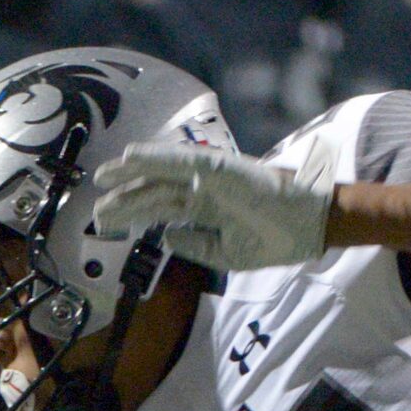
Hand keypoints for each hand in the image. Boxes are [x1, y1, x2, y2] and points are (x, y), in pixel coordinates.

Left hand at [92, 143, 331, 273]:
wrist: (314, 226)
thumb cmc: (277, 238)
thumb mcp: (227, 253)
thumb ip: (195, 245)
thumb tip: (166, 236)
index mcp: (206, 207)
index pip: (161, 207)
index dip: (133, 210)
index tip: (106, 219)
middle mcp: (206, 188)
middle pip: (155, 190)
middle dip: (124, 197)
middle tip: (95, 208)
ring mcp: (213, 176)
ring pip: (162, 173)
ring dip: (130, 174)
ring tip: (102, 176)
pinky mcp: (221, 167)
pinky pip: (183, 160)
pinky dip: (156, 157)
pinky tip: (131, 156)